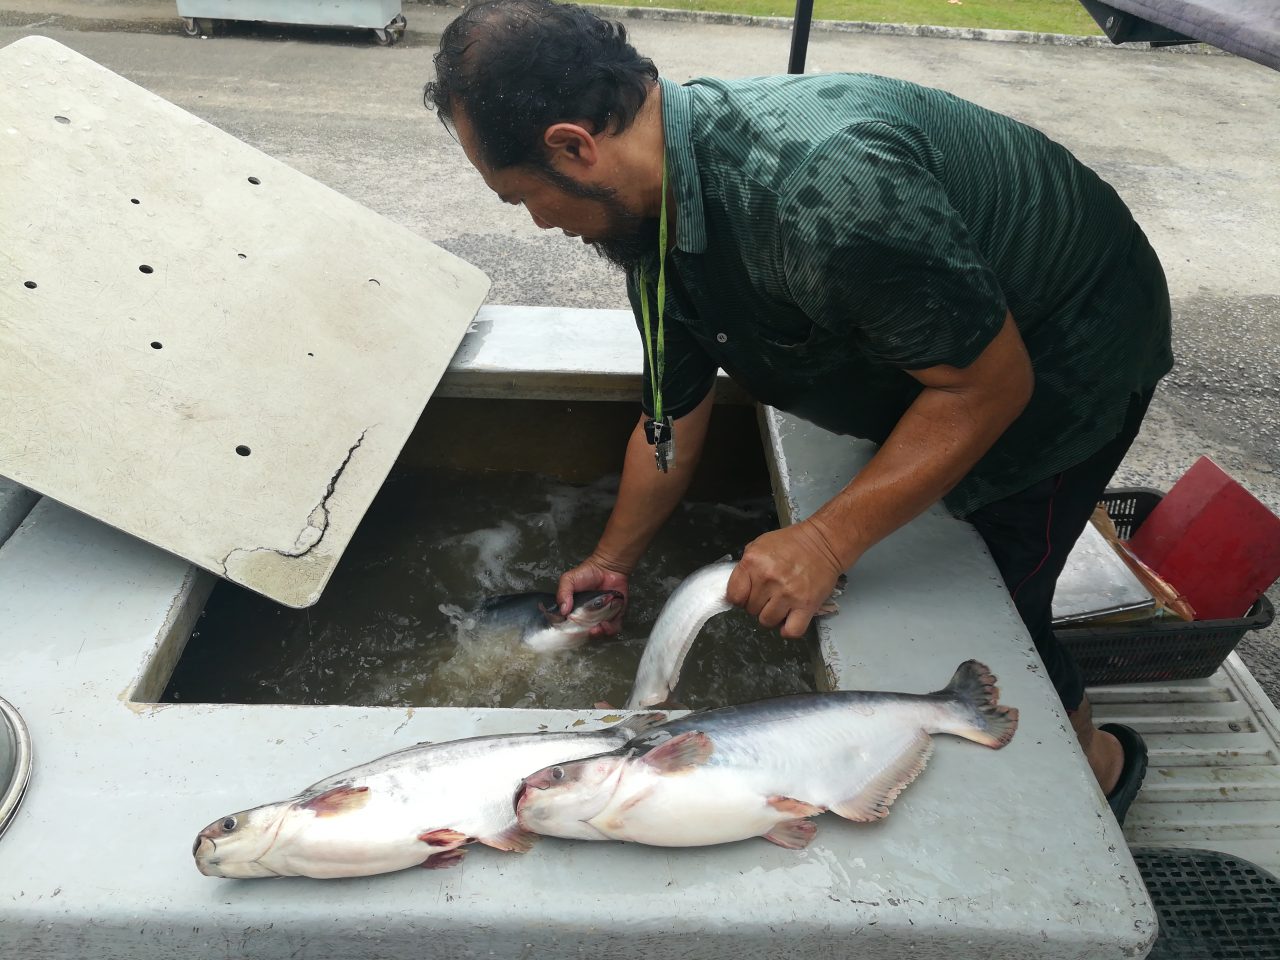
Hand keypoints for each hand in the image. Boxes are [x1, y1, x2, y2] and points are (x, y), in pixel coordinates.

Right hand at [557, 556, 628, 638]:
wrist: (608, 567)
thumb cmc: (587, 573)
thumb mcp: (569, 580)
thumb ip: (563, 593)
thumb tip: (563, 611)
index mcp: (575, 611)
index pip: (571, 626)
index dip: (572, 632)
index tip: (573, 631)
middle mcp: (588, 616)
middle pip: (586, 633)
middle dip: (586, 635)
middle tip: (588, 630)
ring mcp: (601, 617)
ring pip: (600, 633)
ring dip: (599, 633)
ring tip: (598, 627)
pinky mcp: (615, 616)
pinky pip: (614, 628)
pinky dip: (611, 629)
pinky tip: (607, 623)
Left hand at [726, 521, 846, 638]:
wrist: (823, 542)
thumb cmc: (791, 543)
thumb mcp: (760, 545)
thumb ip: (745, 567)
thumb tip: (737, 589)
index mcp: (753, 562)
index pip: (734, 596)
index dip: (739, 598)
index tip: (747, 595)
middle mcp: (768, 579)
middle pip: (751, 610)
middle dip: (758, 604)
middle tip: (770, 594)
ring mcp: (788, 594)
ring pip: (767, 621)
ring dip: (772, 616)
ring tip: (780, 603)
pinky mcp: (806, 605)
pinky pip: (791, 631)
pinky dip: (788, 629)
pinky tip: (788, 619)